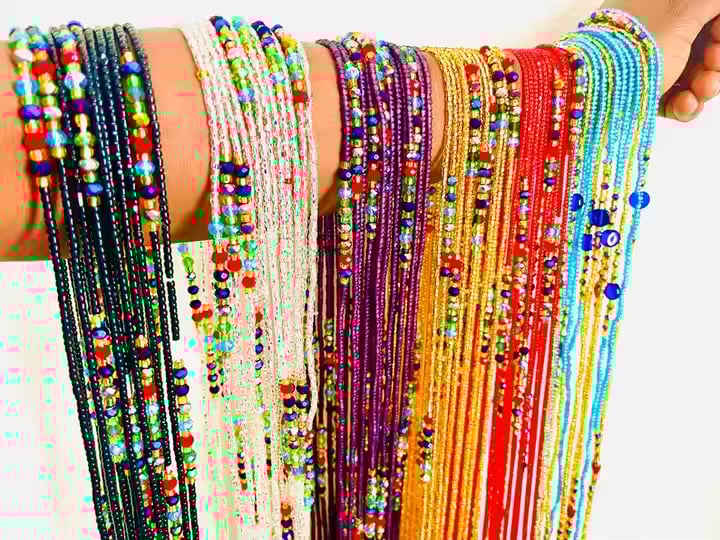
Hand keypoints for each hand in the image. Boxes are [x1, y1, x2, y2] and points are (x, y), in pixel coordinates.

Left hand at [601, 0, 719, 121]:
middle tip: (712, 70)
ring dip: (704, 87)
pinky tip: (685, 106)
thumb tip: (716, 6)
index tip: (717, 40)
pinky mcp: (639, 97)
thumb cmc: (636, 46)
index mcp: (656, 4)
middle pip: (698, 47)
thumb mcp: (682, 10)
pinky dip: (684, 105)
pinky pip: (671, 100)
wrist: (589, 92)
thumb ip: (709, 3)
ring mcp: (643, 67)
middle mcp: (648, 33)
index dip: (716, 29)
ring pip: (689, 76)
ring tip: (701, 92)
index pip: (699, 14)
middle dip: (713, 62)